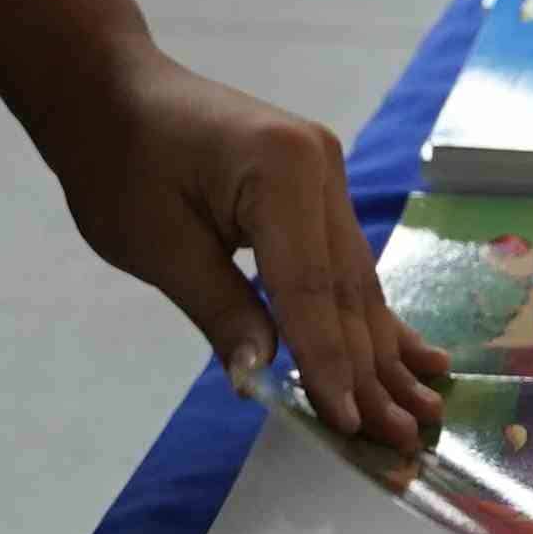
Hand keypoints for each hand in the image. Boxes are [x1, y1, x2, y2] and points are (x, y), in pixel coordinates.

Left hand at [24, 36, 447, 445]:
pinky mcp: (319, 186)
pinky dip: (370, 313)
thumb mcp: (159, 247)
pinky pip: (345, 260)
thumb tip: (263, 381)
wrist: (110, 93)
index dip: (329, 362)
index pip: (310, 288)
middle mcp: (321, 166)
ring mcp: (327, 172)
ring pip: (354, 279)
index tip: (352, 425)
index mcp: (281, 171)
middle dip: (370, 369)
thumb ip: (221, 312)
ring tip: (422, 411)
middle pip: (345, 287)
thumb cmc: (118, 164)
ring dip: (381, 350)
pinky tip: (419, 354)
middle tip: (402, 440)